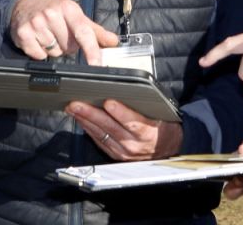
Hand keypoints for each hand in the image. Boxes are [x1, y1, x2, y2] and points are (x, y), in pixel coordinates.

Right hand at [10, 0, 119, 63]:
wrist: (24, 4)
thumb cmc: (54, 10)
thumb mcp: (75, 15)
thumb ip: (95, 31)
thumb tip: (114, 42)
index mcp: (68, 8)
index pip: (83, 32)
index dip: (91, 50)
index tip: (97, 64)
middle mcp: (52, 14)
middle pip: (69, 47)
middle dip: (68, 46)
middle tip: (61, 34)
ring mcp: (36, 23)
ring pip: (54, 53)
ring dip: (53, 49)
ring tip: (48, 35)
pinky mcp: (23, 34)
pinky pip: (39, 56)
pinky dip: (39, 52)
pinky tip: (38, 40)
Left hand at [66, 99, 182, 160]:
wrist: (168, 148)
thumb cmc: (162, 125)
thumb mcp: (160, 111)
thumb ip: (144, 101)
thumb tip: (124, 87)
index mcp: (149, 131)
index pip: (133, 122)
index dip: (120, 113)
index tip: (108, 102)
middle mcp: (135, 144)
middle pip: (110, 128)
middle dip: (91, 114)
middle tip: (77, 103)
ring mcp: (124, 151)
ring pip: (101, 134)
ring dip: (85, 121)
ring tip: (73, 108)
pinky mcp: (116, 155)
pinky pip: (99, 141)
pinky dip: (89, 129)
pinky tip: (80, 120)